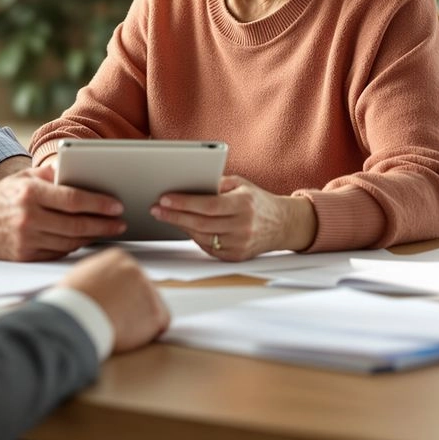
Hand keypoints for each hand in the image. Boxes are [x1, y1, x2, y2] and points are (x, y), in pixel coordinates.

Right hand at [0, 164, 128, 260]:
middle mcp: (29, 217)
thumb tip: (76, 170)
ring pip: (70, 241)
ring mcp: (26, 239)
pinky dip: (73, 246)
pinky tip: (84, 240)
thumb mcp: (21, 178)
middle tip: (120, 223)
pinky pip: (57, 253)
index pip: (73, 199)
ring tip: (107, 231)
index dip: (98, 204)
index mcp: (30, 193)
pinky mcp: (24, 256)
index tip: (116, 206)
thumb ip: (49, 174)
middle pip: (76, 224)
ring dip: (92, 237)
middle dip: (103, 224)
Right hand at [60, 247, 169, 352]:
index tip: (113, 303)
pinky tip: (129, 332)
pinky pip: (161, 324)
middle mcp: (136, 269)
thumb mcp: (82, 274)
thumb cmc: (73, 301)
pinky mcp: (155, 312)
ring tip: (118, 325)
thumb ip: (102, 273)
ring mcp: (148, 290)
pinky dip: (149, 332)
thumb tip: (106, 282)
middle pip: (143, 290)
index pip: (130, 276)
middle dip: (133, 305)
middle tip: (115, 317)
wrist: (76, 318)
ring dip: (139, 318)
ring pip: (152, 307)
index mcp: (118, 257)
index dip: (122, 294)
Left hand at [150, 176, 317, 259]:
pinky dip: (194, 236)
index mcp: (244, 204)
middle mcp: (243, 226)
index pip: (208, 205)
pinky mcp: (236, 256)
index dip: (184, 203)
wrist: (283, 224)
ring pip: (201, 237)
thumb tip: (187, 183)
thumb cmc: (256, 200)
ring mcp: (240, 244)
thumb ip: (216, 183)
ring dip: (180, 226)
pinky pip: (207, 247)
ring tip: (165, 215)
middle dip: (174, 216)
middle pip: (200, 223)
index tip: (164, 199)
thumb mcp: (240, 184)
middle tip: (156, 208)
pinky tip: (184, 226)